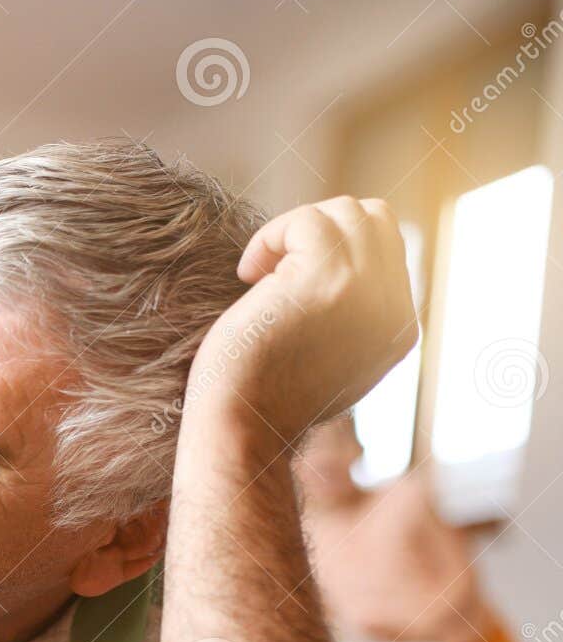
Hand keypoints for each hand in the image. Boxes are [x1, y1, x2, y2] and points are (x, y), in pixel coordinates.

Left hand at [188, 196, 418, 444]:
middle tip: (275, 271)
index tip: (287, 284)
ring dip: (296, 230)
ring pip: (349, 212)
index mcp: (399, 328)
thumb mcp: (326, 352)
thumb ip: (350, 311)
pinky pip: (308, 221)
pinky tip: (247, 275)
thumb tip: (339, 257)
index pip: (387, 249)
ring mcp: (366, 292)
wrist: (240, 429)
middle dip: (320, 229)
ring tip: (261, 274)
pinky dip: (271, 237)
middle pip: (376, 219)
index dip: (333, 250)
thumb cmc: (262, 395)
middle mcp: (394, 309)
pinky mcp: (328, 281)